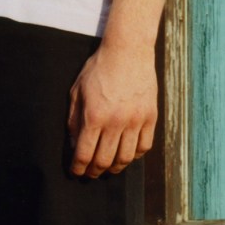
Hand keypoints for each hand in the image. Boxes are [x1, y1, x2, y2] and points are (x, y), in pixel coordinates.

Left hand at [66, 40, 155, 177]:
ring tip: (108, 167)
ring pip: (126, 157)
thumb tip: (74, 144)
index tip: (76, 172)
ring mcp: (136, 120)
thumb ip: (73, 120)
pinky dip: (135, 155)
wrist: (127, 51)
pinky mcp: (150, 117)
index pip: (84, 154)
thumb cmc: (99, 69)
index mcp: (94, 116)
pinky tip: (127, 154)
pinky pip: (144, 146)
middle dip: (94, 172)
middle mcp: (116, 122)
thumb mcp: (77, 91)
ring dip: (115, 167)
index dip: (78, 168)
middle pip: (105, 160)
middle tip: (90, 174)